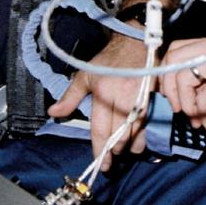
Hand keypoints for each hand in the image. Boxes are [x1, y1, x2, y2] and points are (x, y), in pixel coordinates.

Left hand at [49, 32, 150, 170]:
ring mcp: (140, 98)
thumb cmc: (109, 60)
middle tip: (110, 160)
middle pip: (119, 134)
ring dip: (128, 146)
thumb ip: (70, 96)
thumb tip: (53, 112)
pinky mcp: (152, 97)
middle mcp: (122, 97)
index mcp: (103, 92)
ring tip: (122, 153)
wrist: (135, 41)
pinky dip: (142, 136)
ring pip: (134, 131)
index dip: (100, 149)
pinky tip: (138, 143)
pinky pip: (147, 122)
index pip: (100, 128)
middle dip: (114, 151)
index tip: (100, 163)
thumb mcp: (85, 75)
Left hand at [160, 36, 205, 136]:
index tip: (172, 96)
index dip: (167, 74)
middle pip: (173, 59)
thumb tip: (186, 99)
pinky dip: (202, 113)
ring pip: (182, 78)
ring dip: (186, 105)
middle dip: (170, 89)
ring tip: (198, 121)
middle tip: (180, 109)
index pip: (176, 49)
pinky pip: (201, 96)